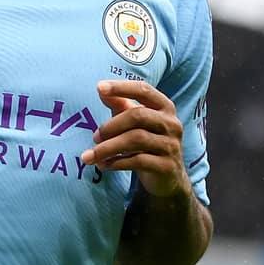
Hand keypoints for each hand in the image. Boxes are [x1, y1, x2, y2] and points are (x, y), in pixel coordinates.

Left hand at [80, 80, 191, 198]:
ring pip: (136, 139)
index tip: (99, 87)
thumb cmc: (148, 142)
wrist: (168, 177)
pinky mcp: (166, 166)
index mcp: (165, 107)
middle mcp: (171, 123)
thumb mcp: (135, 121)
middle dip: (111, 126)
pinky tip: (103, 165)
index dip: (121, 87)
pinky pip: (137, 161)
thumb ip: (120, 104)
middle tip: (95, 137)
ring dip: (108, 147)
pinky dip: (115, 162)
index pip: (143, 90)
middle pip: (137, 116)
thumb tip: (100, 88)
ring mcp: (171, 145)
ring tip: (92, 155)